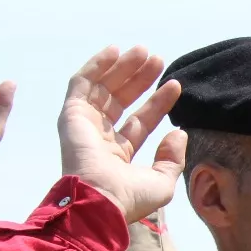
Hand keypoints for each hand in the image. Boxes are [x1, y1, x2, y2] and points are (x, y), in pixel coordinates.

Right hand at [57, 46, 185, 221]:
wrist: (99, 200)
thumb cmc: (128, 198)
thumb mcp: (162, 182)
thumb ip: (172, 158)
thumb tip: (179, 134)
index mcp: (118, 154)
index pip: (140, 120)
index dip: (158, 102)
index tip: (175, 85)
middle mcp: (100, 138)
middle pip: (122, 99)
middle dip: (140, 78)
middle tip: (158, 60)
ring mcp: (84, 124)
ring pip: (104, 87)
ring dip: (122, 67)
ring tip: (144, 51)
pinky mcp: (72, 114)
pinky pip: (83, 82)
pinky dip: (97, 65)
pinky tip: (115, 51)